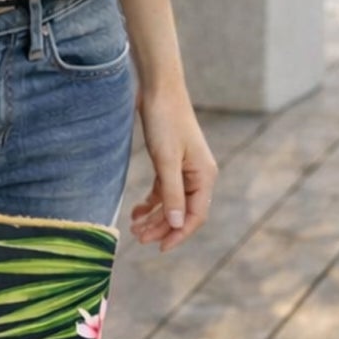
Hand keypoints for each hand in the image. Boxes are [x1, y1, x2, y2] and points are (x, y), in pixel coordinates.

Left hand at [128, 87, 216, 251]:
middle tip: (138, 239)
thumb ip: (173, 193)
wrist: (159, 89)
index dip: (179, 234)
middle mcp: (198, 175)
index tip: (160, 248)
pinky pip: (164, 190)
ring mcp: (185, 169)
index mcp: (204, 176)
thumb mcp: (166, 160)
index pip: (196, 215)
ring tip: (134, 229)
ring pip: (171, 203)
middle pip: (183, 212)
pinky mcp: (171, 163)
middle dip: (162, 228)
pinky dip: (151, 202)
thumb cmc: (165, 121)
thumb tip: (178, 225)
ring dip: (155, 217)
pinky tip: (136, 211)